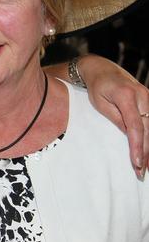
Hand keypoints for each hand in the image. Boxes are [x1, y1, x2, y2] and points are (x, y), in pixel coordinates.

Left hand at [79, 55, 148, 176]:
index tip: (137, 163)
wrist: (102, 69)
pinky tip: (148, 151)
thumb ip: (116, 119)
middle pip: (148, 129)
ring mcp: (148, 96)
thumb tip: (130, 137)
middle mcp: (142, 95)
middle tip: (140, 172)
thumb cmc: (97, 87)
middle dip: (146, 152)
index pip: (136, 126)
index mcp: (127, 95)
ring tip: (144, 166)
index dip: (138, 146)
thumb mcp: (100, 104)